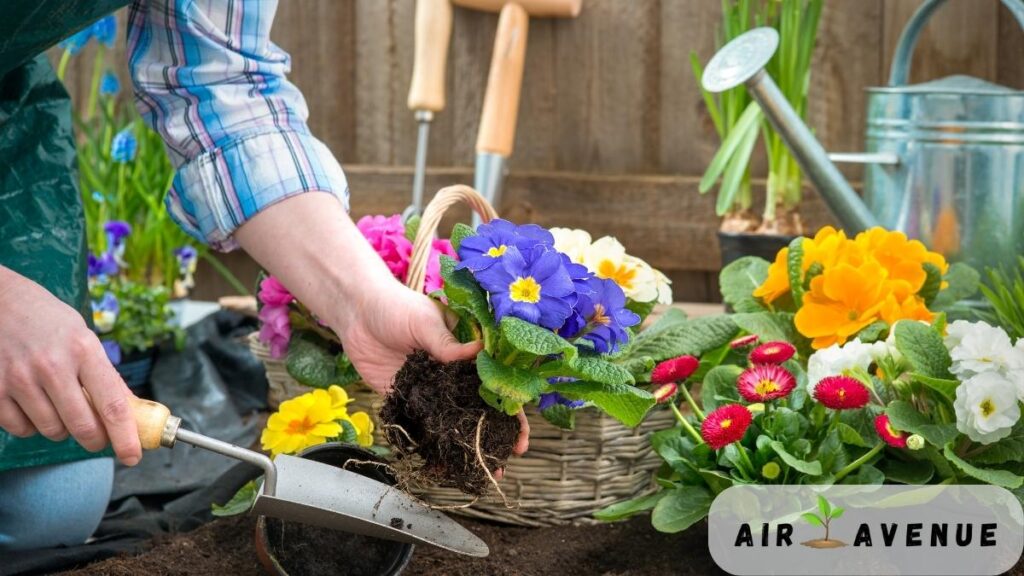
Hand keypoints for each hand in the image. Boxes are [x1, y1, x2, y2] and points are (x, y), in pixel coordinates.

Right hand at [0, 267, 141, 464]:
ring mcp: (20, 378)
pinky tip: (32, 404)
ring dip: (61, 429)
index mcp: (83, 349)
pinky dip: (30, 425)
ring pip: (52, 430)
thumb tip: (130, 411)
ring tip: (58, 405)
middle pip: (83, 426)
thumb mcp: (83, 337)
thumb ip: (104, 375)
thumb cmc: (47, 319)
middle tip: (97, 438)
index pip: (113, 405)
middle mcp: (52, 365)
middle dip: (95, 440)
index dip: (126, 436)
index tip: (133, 456)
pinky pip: (20, 428)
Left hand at [233, 194, 529, 455]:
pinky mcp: (404, 400)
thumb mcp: (425, 321)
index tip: (520, 431)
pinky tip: (440, 466)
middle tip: (503, 460)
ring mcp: (429, 390)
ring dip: (463, 447)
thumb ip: (447, 343)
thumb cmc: (397, 307)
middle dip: (493, 436)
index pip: (494, 383)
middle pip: (478, 409)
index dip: (510, 408)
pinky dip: (428, 446)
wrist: (356, 313)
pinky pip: (419, 426)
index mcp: (465, 353)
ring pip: (451, 423)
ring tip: (476, 472)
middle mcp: (452, 375)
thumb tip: (478, 351)